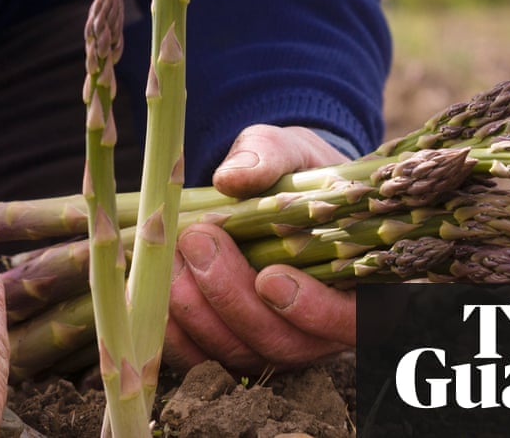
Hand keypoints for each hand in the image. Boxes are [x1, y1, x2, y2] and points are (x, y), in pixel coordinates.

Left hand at [164, 124, 356, 374]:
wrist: (269, 191)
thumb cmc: (293, 172)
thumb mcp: (289, 151)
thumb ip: (270, 158)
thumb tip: (231, 179)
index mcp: (358, 285)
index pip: (349, 321)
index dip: (313, 310)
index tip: (269, 276)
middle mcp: (320, 330)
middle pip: (282, 343)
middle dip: (232, 296)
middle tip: (197, 239)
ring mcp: (273, 345)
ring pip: (238, 353)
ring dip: (197, 309)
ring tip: (170, 251)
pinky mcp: (231, 349)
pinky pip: (200, 359)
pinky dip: (173, 330)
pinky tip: (151, 288)